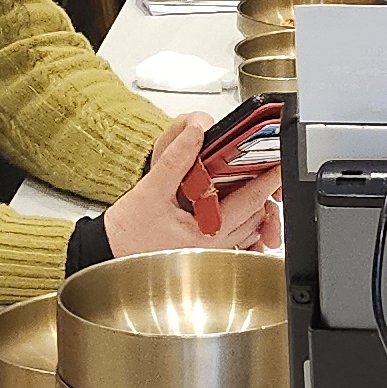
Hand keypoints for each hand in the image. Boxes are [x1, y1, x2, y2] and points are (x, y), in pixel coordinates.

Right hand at [105, 113, 283, 255]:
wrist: (106, 255)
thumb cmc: (125, 235)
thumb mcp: (151, 191)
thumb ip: (177, 160)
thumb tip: (196, 132)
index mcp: (206, 233)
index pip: (250, 200)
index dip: (269, 178)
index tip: (281, 162)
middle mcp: (214, 246)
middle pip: (254, 214)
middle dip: (262, 188)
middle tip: (265, 163)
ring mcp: (211, 251)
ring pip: (247, 227)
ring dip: (252, 204)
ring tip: (248, 180)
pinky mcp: (203, 252)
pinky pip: (234, 238)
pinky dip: (240, 220)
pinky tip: (231, 204)